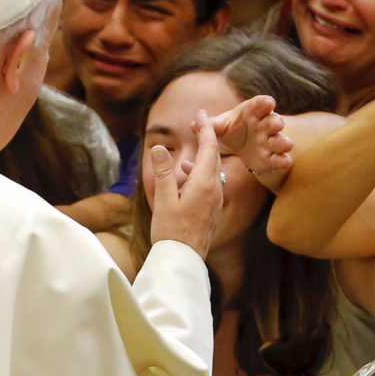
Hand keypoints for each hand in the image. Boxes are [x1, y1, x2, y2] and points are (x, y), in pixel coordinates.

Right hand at [149, 110, 223, 258]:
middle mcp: (215, 190)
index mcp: (205, 184)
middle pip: (214, 157)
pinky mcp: (213, 212)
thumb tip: (159, 147)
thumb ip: (163, 172)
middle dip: (206, 140)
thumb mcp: (163, 200)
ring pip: (212, 172)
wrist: (183, 262)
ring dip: (201, 161)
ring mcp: (216, 202)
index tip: (200, 114)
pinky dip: (200, 176)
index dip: (205, 128)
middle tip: (197, 125)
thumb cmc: (171, 232)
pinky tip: (186, 183)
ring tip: (183, 163)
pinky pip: (211, 185)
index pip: (209, 148)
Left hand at [210, 95, 292, 175]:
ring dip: (283, 141)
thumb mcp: (219, 127)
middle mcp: (264, 125)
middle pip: (273, 121)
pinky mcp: (271, 157)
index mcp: (251, 113)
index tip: (268, 102)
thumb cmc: (231, 129)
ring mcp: (270, 141)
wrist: (241, 145)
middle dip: (276, 122)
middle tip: (276, 124)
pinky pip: (279, 158)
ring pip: (280, 140)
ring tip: (286, 144)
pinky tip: (285, 162)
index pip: (259, 105)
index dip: (264, 103)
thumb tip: (194, 125)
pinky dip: (282, 160)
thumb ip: (209, 126)